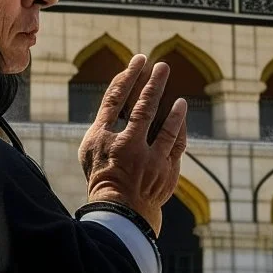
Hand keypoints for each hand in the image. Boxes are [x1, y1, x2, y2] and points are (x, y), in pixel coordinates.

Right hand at [77, 54, 188, 234]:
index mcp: (104, 138)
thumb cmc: (103, 174)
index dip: (128, 77)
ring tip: (178, 98)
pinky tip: (182, 116)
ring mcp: (150, 160)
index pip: (116, 99)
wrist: (121, 211)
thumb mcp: (91, 148)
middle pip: (144, 107)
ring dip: (174, 109)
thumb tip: (118, 97)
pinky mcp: (167, 171)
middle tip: (162, 66)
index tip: (139, 60)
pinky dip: (181, 129)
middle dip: (154, 83)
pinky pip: (178, 144)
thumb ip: (103, 122)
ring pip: (167, 127)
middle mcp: (128, 147)